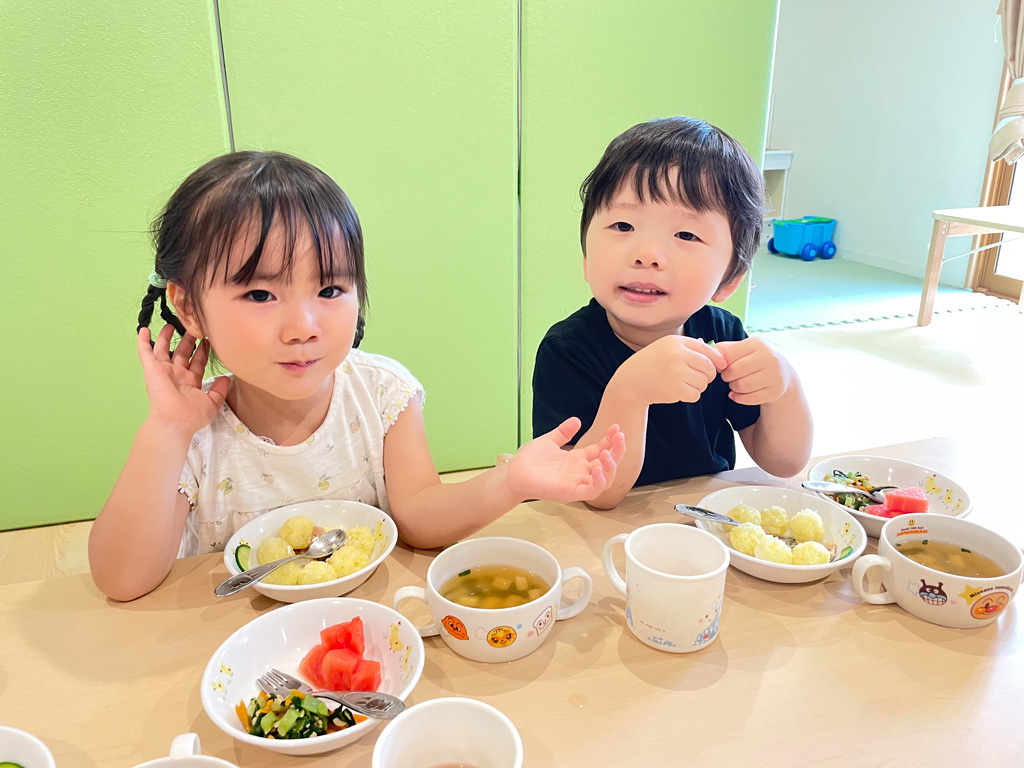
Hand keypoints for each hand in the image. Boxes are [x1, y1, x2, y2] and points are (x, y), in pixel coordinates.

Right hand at [137, 325, 230, 433]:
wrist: (175, 421)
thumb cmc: (191, 416)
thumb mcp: (212, 403)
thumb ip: (220, 390)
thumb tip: (226, 378)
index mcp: (190, 382)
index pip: (197, 362)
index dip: (202, 350)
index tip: (207, 339)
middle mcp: (177, 375)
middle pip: (182, 353)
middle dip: (187, 340)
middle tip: (192, 327)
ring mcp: (163, 371)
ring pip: (164, 349)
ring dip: (166, 337)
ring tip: (171, 324)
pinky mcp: (152, 369)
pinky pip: (145, 352)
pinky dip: (143, 341)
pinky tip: (143, 329)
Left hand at [506, 418, 625, 502]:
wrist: (514, 473)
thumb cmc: (529, 460)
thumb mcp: (549, 441)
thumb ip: (563, 432)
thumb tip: (576, 420)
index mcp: (577, 459)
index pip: (602, 450)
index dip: (611, 440)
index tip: (616, 427)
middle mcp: (581, 471)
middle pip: (609, 463)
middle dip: (617, 450)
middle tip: (619, 436)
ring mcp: (577, 483)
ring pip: (605, 479)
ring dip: (611, 466)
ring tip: (607, 452)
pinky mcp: (571, 493)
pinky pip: (592, 491)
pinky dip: (599, 482)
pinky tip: (599, 469)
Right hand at [613, 335, 725, 405]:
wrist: (630, 382)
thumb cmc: (650, 364)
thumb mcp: (666, 348)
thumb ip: (689, 348)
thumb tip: (716, 353)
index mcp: (675, 342)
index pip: (706, 349)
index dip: (717, 359)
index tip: (721, 366)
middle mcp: (677, 355)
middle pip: (709, 367)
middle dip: (708, 375)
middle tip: (698, 378)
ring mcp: (677, 372)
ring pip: (704, 382)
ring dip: (698, 386)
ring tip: (682, 384)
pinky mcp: (676, 389)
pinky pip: (696, 395)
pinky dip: (690, 396)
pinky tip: (678, 392)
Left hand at [716, 337, 791, 405]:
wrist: (782, 372)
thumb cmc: (755, 359)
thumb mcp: (743, 348)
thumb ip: (725, 348)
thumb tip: (704, 345)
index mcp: (758, 343)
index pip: (729, 355)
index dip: (721, 363)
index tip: (723, 366)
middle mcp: (769, 357)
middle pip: (734, 371)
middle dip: (726, 376)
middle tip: (729, 376)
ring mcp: (774, 375)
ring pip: (741, 386)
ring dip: (733, 387)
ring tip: (735, 383)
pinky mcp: (775, 391)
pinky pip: (749, 399)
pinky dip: (739, 398)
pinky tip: (738, 394)